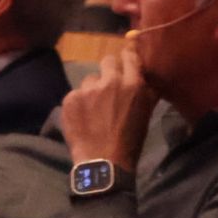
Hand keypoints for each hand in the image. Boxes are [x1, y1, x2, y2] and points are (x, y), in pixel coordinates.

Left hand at [59, 48, 157, 168]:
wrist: (103, 162)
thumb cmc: (130, 141)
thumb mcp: (146, 114)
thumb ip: (147, 90)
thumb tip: (148, 75)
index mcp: (133, 84)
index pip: (129, 55)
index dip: (127, 57)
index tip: (125, 60)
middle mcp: (110, 81)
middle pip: (107, 61)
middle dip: (109, 71)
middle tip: (109, 87)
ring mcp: (87, 89)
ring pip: (90, 79)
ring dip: (93, 89)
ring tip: (94, 108)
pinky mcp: (70, 98)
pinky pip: (76, 93)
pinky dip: (79, 103)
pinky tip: (82, 118)